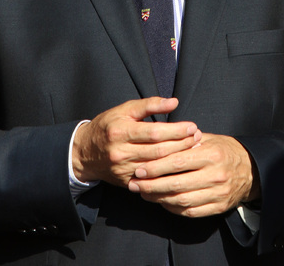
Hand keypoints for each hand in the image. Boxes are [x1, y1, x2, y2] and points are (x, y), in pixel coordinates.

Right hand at [72, 97, 201, 186]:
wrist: (85, 152)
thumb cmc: (108, 125)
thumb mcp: (124, 109)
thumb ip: (149, 105)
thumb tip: (174, 102)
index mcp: (120, 131)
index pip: (154, 132)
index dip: (176, 130)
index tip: (192, 127)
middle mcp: (121, 152)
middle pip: (158, 151)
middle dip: (181, 144)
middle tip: (198, 138)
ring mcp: (123, 169)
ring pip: (157, 167)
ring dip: (178, 159)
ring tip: (193, 150)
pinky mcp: (127, 182)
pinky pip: (151, 180)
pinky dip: (167, 174)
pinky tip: (180, 168)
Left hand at [127, 132, 259, 217]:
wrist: (251, 170)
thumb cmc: (224, 150)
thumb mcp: (209, 138)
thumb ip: (186, 140)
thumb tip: (160, 140)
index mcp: (211, 154)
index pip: (178, 162)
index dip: (156, 167)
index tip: (139, 169)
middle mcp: (215, 175)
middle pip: (177, 184)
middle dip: (152, 185)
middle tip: (135, 184)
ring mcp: (218, 194)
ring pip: (182, 200)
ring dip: (159, 199)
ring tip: (144, 193)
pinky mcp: (218, 207)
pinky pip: (191, 212)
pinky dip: (173, 208)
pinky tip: (162, 202)